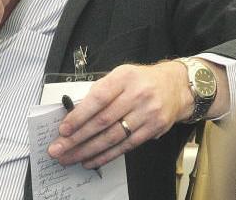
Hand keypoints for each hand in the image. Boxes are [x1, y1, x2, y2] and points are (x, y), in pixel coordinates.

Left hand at [47, 61, 193, 168]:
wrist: (175, 86)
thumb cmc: (141, 81)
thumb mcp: (120, 75)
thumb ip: (100, 91)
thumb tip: (76, 113)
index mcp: (124, 77)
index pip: (98, 99)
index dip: (79, 116)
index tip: (64, 129)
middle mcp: (137, 94)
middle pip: (103, 121)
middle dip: (77, 138)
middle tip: (60, 149)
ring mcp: (147, 113)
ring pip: (113, 137)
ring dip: (88, 150)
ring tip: (71, 157)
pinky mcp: (154, 128)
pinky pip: (126, 146)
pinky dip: (107, 155)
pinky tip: (92, 159)